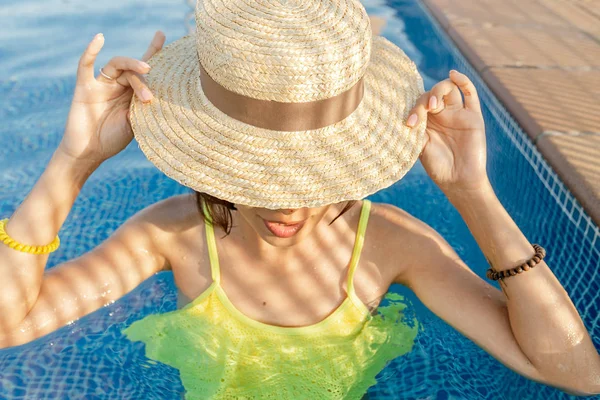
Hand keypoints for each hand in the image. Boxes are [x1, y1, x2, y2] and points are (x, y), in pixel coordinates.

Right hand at [57, 31, 165, 164]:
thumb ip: (142, 109)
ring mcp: (101, 85)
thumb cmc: (112, 140)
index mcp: (131, 93)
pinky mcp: (85, 87)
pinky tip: (100, 38)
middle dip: (145, 81)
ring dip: (133, 68)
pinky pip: (85, 65)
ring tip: (146, 70)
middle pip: (134, 70)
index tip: (163, 35)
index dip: (154, 51)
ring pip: (118, 65)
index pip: (144, 69)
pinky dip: (91, 50)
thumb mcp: (135, 125)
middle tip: (149, 98)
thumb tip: (154, 98)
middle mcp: (118, 85)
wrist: (90, 152)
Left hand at [406, 70, 488, 193]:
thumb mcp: (421, 147)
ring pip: (448, 89)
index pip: (418, 103)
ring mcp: (457, 114)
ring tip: (433, 107)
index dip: (413, 108)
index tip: (409, 123)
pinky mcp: (473, 116)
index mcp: (426, 121)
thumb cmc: (438, 166)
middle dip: (423, 102)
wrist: (459, 181)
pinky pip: (470, 93)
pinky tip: (453, 74)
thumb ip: (416, 128)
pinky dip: (463, 80)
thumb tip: (405, 113)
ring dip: (438, 91)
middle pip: (431, 94)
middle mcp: (441, 115)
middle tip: (419, 117)